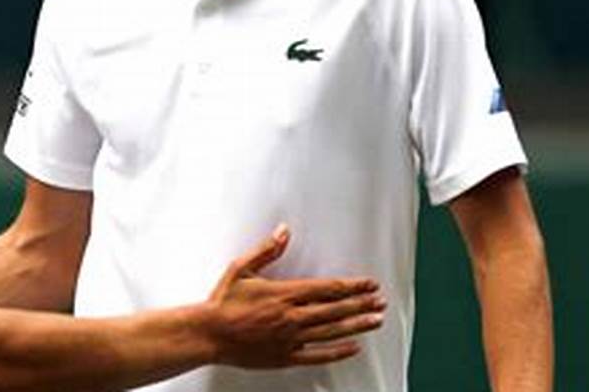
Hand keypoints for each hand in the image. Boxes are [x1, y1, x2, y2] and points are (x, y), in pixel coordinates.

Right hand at [205, 224, 385, 368]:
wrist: (208, 334)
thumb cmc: (222, 302)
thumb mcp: (241, 269)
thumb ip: (266, 250)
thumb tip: (284, 232)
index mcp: (283, 293)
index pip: (327, 288)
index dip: (352, 286)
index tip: (369, 283)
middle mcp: (291, 317)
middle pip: (335, 310)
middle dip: (361, 304)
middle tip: (380, 301)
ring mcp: (290, 339)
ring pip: (332, 331)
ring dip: (357, 325)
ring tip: (375, 320)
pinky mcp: (285, 356)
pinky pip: (318, 355)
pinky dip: (338, 351)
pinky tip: (353, 347)